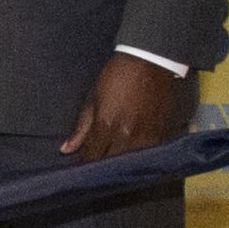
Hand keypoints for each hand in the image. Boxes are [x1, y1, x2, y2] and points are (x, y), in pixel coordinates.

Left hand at [60, 52, 187, 163]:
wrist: (150, 62)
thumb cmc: (117, 77)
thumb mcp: (93, 98)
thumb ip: (82, 127)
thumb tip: (66, 149)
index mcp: (106, 125)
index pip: (92, 156)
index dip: (85, 162)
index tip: (82, 162)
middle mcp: (127, 135)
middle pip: (111, 163)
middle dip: (101, 165)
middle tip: (96, 163)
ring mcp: (147, 136)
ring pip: (130, 162)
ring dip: (121, 163)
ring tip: (114, 160)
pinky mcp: (163, 134)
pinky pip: (149, 154)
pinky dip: (139, 157)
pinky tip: (133, 154)